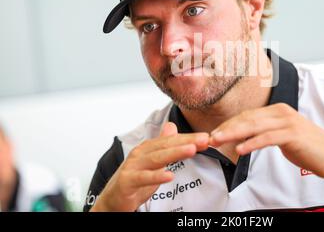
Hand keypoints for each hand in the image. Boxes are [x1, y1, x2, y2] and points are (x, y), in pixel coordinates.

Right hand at [91, 122, 208, 211]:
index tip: (207, 137)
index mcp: (148, 148)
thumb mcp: (151, 161)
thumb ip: (163, 145)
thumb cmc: (133, 180)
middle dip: (186, 142)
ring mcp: (133, 167)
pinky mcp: (127, 181)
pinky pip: (143, 178)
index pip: (172, 140)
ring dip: (175, 153)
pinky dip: (156, 177)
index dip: (189, 138)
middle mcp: (140, 154)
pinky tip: (169, 175)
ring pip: (156, 158)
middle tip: (204, 140)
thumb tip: (172, 126)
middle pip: (166, 146)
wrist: (112, 200)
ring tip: (191, 150)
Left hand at [209, 103, 323, 178]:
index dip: (229, 124)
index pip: (247, 116)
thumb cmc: (307, 147)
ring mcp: (288, 122)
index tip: (214, 134)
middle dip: (226, 128)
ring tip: (218, 141)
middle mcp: (281, 112)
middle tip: (210, 138)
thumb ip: (264, 133)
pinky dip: (252, 143)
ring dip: (233, 134)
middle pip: (247, 118)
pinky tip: (240, 150)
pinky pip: (268, 138)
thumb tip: (243, 137)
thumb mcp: (282, 136)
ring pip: (254, 126)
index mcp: (277, 111)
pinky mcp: (293, 134)